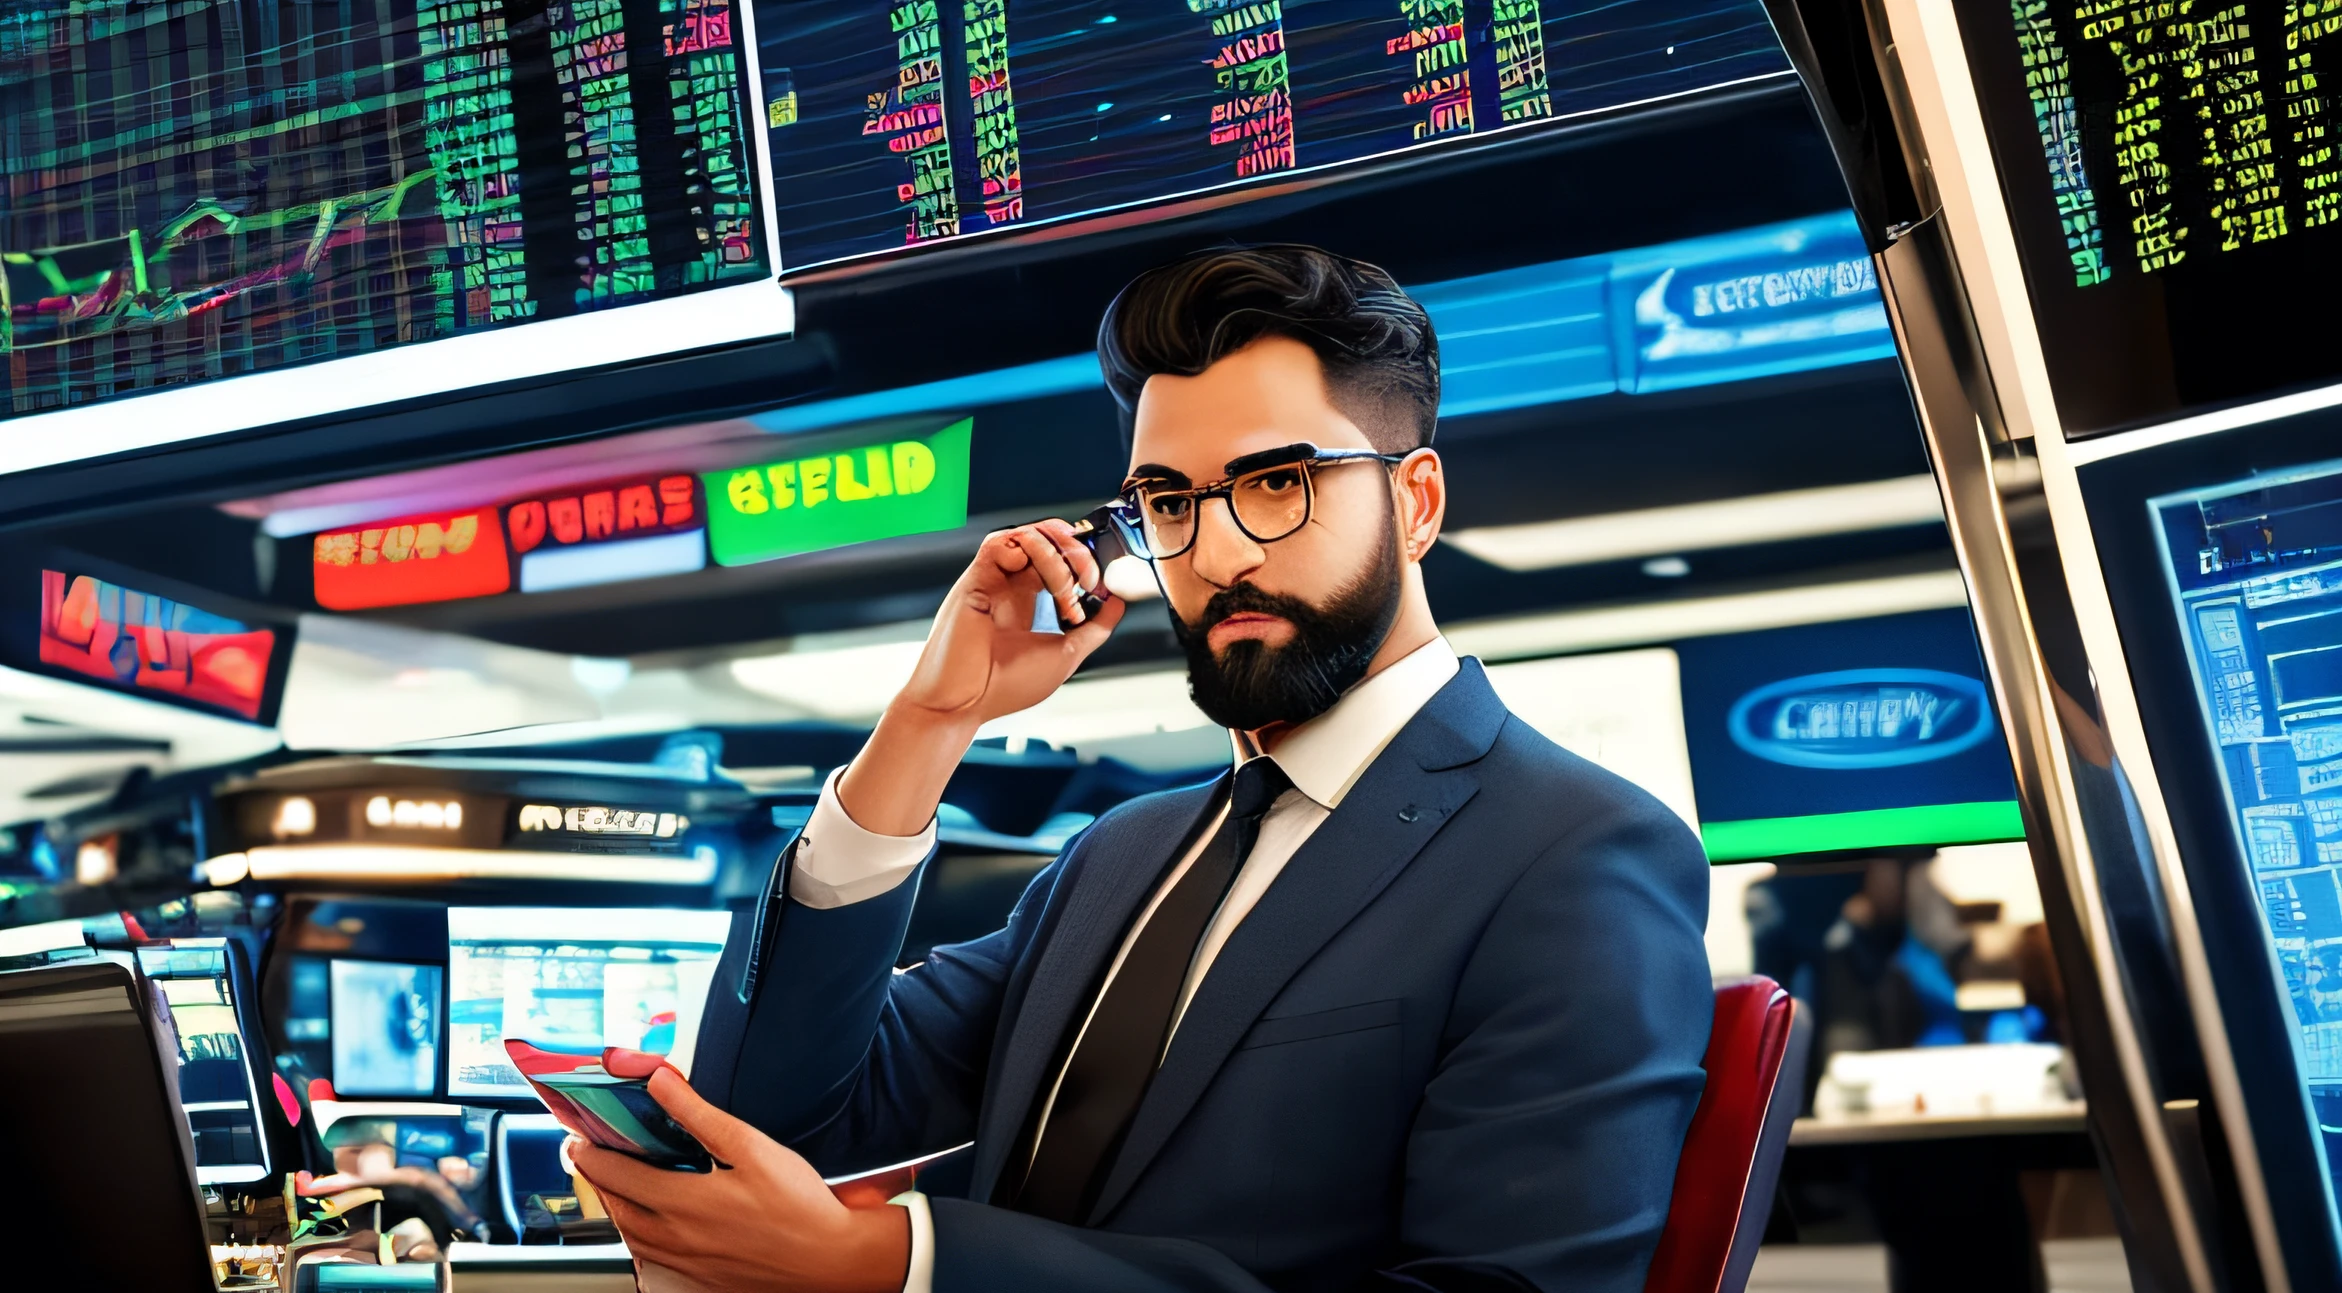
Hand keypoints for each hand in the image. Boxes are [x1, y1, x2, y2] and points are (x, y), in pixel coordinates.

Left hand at [568, 1064, 910, 1292]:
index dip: (588, 1151)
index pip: (614, 1173)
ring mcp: (684, 1263)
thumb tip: (659, 1082)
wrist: (831, 1261)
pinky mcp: (698, 1277)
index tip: (576, 1135)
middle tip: (588, 1153)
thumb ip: (698, 1113)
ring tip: (615, 1183)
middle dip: (595, 1176)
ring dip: (614, 1206)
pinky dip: (638, 1234)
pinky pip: (650, 1256)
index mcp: (681, 1204)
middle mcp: (673, 1238)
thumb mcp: (750, 1147)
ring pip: (628, 1235)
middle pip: (613, 1206)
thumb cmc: (799, 1207)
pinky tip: (652, 1221)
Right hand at [896, 519, 1126, 724]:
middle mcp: (1011, 586)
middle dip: (1078, 552)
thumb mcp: (1067, 655)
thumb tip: (1117, 602)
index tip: (1100, 584)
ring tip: (1065, 592)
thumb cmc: (1006, 687)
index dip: (1084, 562)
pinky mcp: (976, 577)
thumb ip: (1095, 628)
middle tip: (1090, 581)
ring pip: (1031, 536)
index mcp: (1030, 603)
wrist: (965, 702)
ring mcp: (994, 580)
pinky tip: (1030, 576)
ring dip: (1058, 557)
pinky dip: (1025, 548)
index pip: (1061, 561)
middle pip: (1050, 541)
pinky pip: (1002, 541)